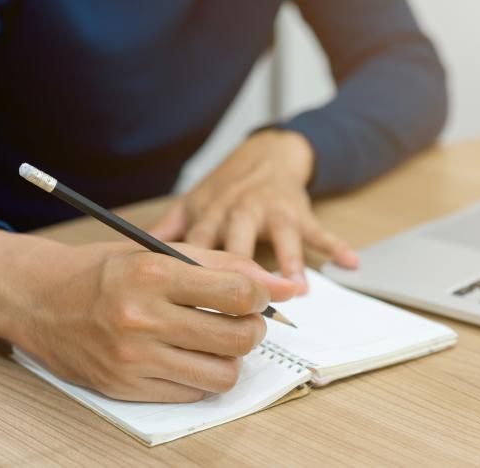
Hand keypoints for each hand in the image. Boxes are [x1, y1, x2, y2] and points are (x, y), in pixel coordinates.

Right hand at [0, 230, 296, 402]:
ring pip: (222, 374)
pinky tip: (186, 356)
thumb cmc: (102, 271)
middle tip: (240, 320)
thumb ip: (224, 265)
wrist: (36, 299)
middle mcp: (142, 318)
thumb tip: (283, 285)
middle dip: (253, 329)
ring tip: (215, 341)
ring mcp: (132, 358)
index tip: (254, 295)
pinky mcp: (125, 387)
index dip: (260, 295)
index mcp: (152, 274)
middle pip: (238, 338)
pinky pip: (191, 393)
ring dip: (230, 358)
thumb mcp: (159, 252)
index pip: (238, 293)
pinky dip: (200, 376)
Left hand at [149, 129, 358, 293]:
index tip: (184, 304)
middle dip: (241, 273)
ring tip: (298, 289)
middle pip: (239, 244)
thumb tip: (129, 258)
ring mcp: (273, 212)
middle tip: (242, 308)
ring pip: (282, 238)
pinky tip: (351, 262)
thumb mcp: (192, 204)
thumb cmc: (226, 188)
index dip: (192, 275)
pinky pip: (319, 230)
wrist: (266, 154)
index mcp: (210, 215)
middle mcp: (240, 212)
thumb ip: (167, 232)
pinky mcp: (300, 211)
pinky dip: (336, 246)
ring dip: (290, 262)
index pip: (198, 247)